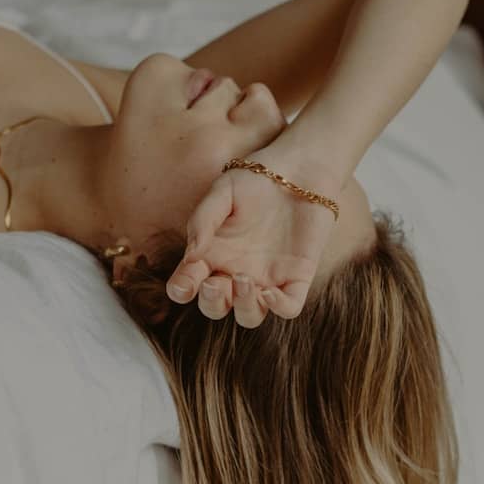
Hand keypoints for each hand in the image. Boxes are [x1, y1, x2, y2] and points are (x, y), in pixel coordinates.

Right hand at [165, 151, 340, 326]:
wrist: (301, 168)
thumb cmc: (257, 177)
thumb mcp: (223, 191)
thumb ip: (203, 220)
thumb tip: (191, 255)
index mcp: (212, 254)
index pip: (189, 283)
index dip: (181, 290)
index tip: (183, 285)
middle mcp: (235, 272)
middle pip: (217, 307)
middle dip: (211, 303)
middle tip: (214, 283)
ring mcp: (267, 278)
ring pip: (250, 315)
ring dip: (242, 307)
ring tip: (243, 280)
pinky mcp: (297, 278)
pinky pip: (288, 308)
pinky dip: (278, 308)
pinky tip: (271, 292)